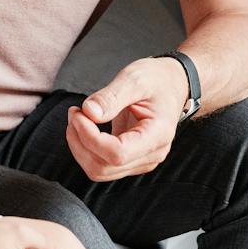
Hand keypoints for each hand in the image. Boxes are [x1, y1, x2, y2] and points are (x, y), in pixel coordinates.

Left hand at [65, 57, 187, 181]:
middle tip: (75, 113)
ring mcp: (141, 160)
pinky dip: (85, 148)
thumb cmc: (157, 80)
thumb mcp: (135, 78)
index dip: (91, 138)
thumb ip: (111, 96)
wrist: (172, 85)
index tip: (79, 114)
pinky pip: (101, 164)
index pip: (117, 154)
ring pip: (99, 170)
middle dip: (80, 141)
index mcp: (157, 135)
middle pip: (103, 167)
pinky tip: (85, 126)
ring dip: (80, 146)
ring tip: (78, 118)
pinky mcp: (130, 159)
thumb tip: (89, 112)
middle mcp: (151, 154)